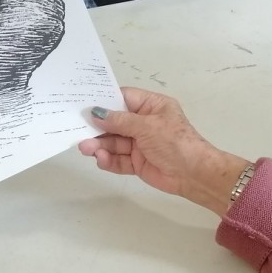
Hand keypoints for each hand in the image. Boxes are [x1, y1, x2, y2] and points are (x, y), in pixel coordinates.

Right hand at [78, 87, 250, 216]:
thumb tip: (96, 113)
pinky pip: (119, 159)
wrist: (194, 174)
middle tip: (77, 130)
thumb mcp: (147, 126)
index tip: (82, 103)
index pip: (123, 99)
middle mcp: (144, 123)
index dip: (104, 101)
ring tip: (86, 148)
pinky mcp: (138, 162)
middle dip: (98, 127)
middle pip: (115, 122)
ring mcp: (140, 144)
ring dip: (100, 145)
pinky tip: (101, 158)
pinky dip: (109, 159)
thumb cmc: (175, 141)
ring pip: (114, 142)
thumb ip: (120, 121)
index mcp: (152, 106)